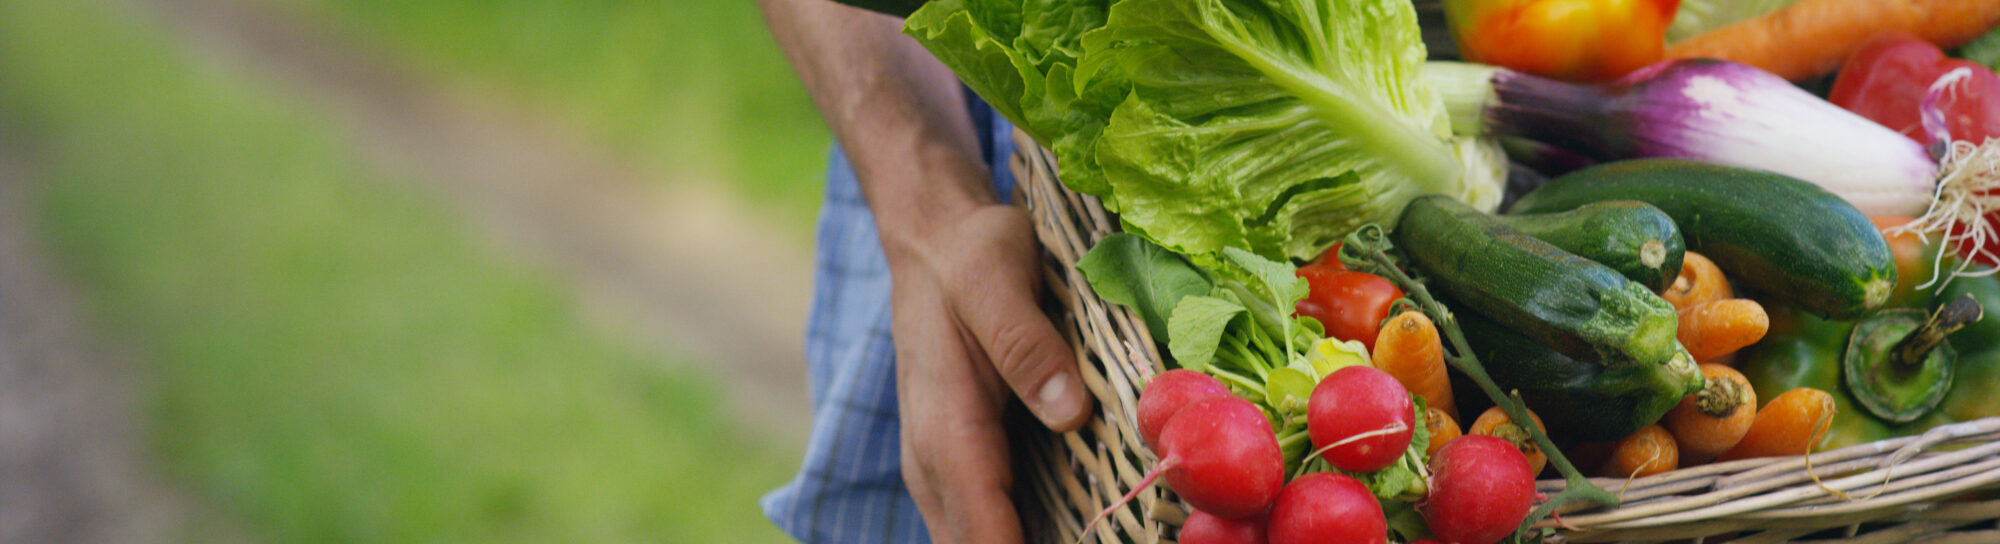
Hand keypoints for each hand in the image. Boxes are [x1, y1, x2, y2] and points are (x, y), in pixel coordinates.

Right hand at [886, 202, 1091, 543]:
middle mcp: (934, 463)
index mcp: (946, 428)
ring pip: (974, 542)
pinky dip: (1023, 534)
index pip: (982, 530)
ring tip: (1098, 537)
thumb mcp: (995, 280)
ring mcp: (942, 469)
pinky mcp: (960, 464)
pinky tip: (1076, 531)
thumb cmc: (968, 256)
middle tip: (1111, 542)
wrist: (933, 242)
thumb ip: (1026, 345)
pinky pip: (984, 524)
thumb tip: (1070, 412)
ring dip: (1033, 543)